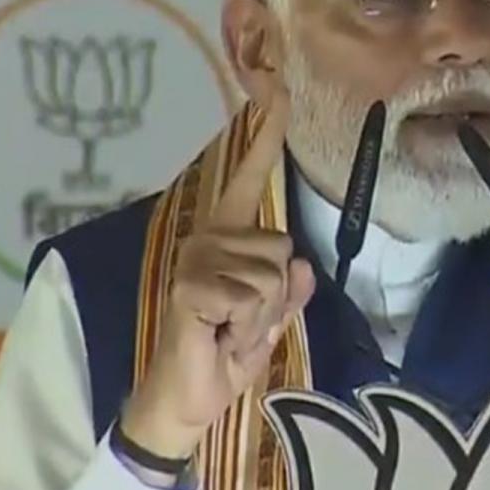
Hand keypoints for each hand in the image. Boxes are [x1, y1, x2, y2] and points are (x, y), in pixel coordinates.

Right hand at [120, 87, 315, 459]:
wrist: (187, 401)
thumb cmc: (221, 358)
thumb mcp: (266, 325)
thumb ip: (286, 297)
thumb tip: (302, 267)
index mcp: (226, 240)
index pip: (251, 181)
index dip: (266, 136)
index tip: (279, 88)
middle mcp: (207, 239)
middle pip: (282, 251)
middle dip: (274, 299)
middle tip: (240, 323)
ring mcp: (197, 259)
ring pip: (272, 276)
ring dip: (261, 317)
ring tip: (229, 330)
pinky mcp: (191, 285)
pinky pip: (251, 297)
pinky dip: (246, 327)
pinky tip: (217, 336)